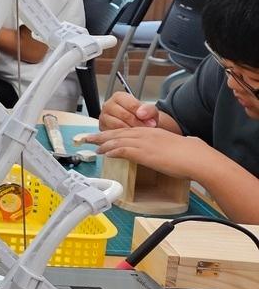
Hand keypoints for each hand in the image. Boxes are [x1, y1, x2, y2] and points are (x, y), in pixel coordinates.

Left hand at [81, 125, 207, 181]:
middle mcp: (147, 134)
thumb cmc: (194, 155)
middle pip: (119, 132)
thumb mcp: (181, 146)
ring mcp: (144, 142)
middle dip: (102, 135)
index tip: (105, 135)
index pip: (129, 130)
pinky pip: (122, 150)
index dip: (115, 132)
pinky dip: (111, 151)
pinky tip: (104, 153)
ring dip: (102, 143)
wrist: (198, 158)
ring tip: (91, 145)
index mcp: (155, 131)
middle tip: (88, 137)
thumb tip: (176, 150)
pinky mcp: (143, 152)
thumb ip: (173, 147)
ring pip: (117, 140)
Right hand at [98, 92, 160, 131]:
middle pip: (124, 115)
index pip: (131, 105)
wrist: (139, 125)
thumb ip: (149, 109)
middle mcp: (108, 105)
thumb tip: (142, 114)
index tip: (151, 122)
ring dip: (131, 131)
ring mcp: (103, 117)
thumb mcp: (150, 111)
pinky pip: (114, 134)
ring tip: (139, 132)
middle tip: (146, 129)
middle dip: (138, 124)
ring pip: (118, 126)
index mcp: (119, 97)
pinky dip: (124, 136)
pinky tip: (131, 136)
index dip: (143, 115)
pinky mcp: (103, 129)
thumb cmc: (143, 117)